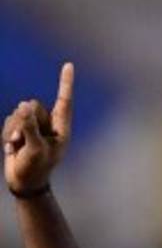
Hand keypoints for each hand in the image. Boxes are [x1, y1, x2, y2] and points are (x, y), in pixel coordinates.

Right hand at [3, 62, 73, 192]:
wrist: (23, 182)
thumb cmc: (36, 169)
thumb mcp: (35, 149)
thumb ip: (30, 127)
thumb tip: (23, 106)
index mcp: (61, 129)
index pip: (64, 101)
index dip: (65, 83)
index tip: (69, 64)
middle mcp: (48, 125)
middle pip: (34, 106)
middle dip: (25, 120)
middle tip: (23, 139)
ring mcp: (34, 126)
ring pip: (20, 112)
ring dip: (14, 129)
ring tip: (17, 146)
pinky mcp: (20, 129)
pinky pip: (10, 119)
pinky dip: (7, 133)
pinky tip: (11, 147)